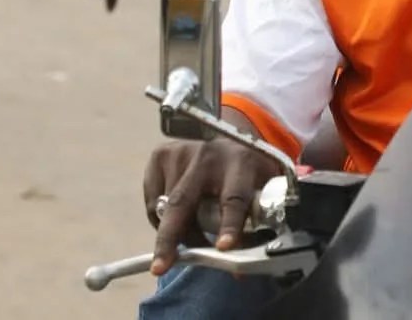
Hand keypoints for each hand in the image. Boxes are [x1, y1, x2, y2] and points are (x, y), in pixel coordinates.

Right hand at [143, 138, 275, 275]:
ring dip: (174, 231)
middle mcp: (210, 154)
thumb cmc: (246, 174)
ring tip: (191, 229)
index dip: (230, 225)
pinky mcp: (161, 154)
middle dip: (171, 237)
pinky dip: (160, 217)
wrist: (232, 139)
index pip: (235, 198)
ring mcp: (183, 152)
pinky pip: (152, 201)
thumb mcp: (259, 191)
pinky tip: (179, 208)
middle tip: (162, 266)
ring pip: (166, 207)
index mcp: (242, 162)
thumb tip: (238, 272)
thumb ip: (252, 227)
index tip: (224, 248)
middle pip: (183, 202)